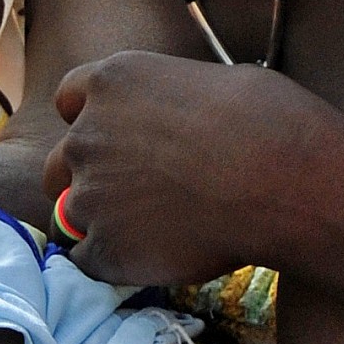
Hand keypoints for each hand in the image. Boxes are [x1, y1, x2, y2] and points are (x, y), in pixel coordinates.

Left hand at [43, 52, 336, 285]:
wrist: (283, 179)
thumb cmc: (269, 121)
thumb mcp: (209, 82)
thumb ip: (167, 103)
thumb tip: (178, 122)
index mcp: (111, 82)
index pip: (69, 99)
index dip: (92, 121)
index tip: (119, 139)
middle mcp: (86, 134)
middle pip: (60, 163)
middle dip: (88, 177)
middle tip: (135, 194)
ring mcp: (90, 193)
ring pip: (74, 214)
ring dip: (104, 222)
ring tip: (158, 230)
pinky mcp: (104, 247)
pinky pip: (89, 259)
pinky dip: (114, 261)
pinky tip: (154, 258)